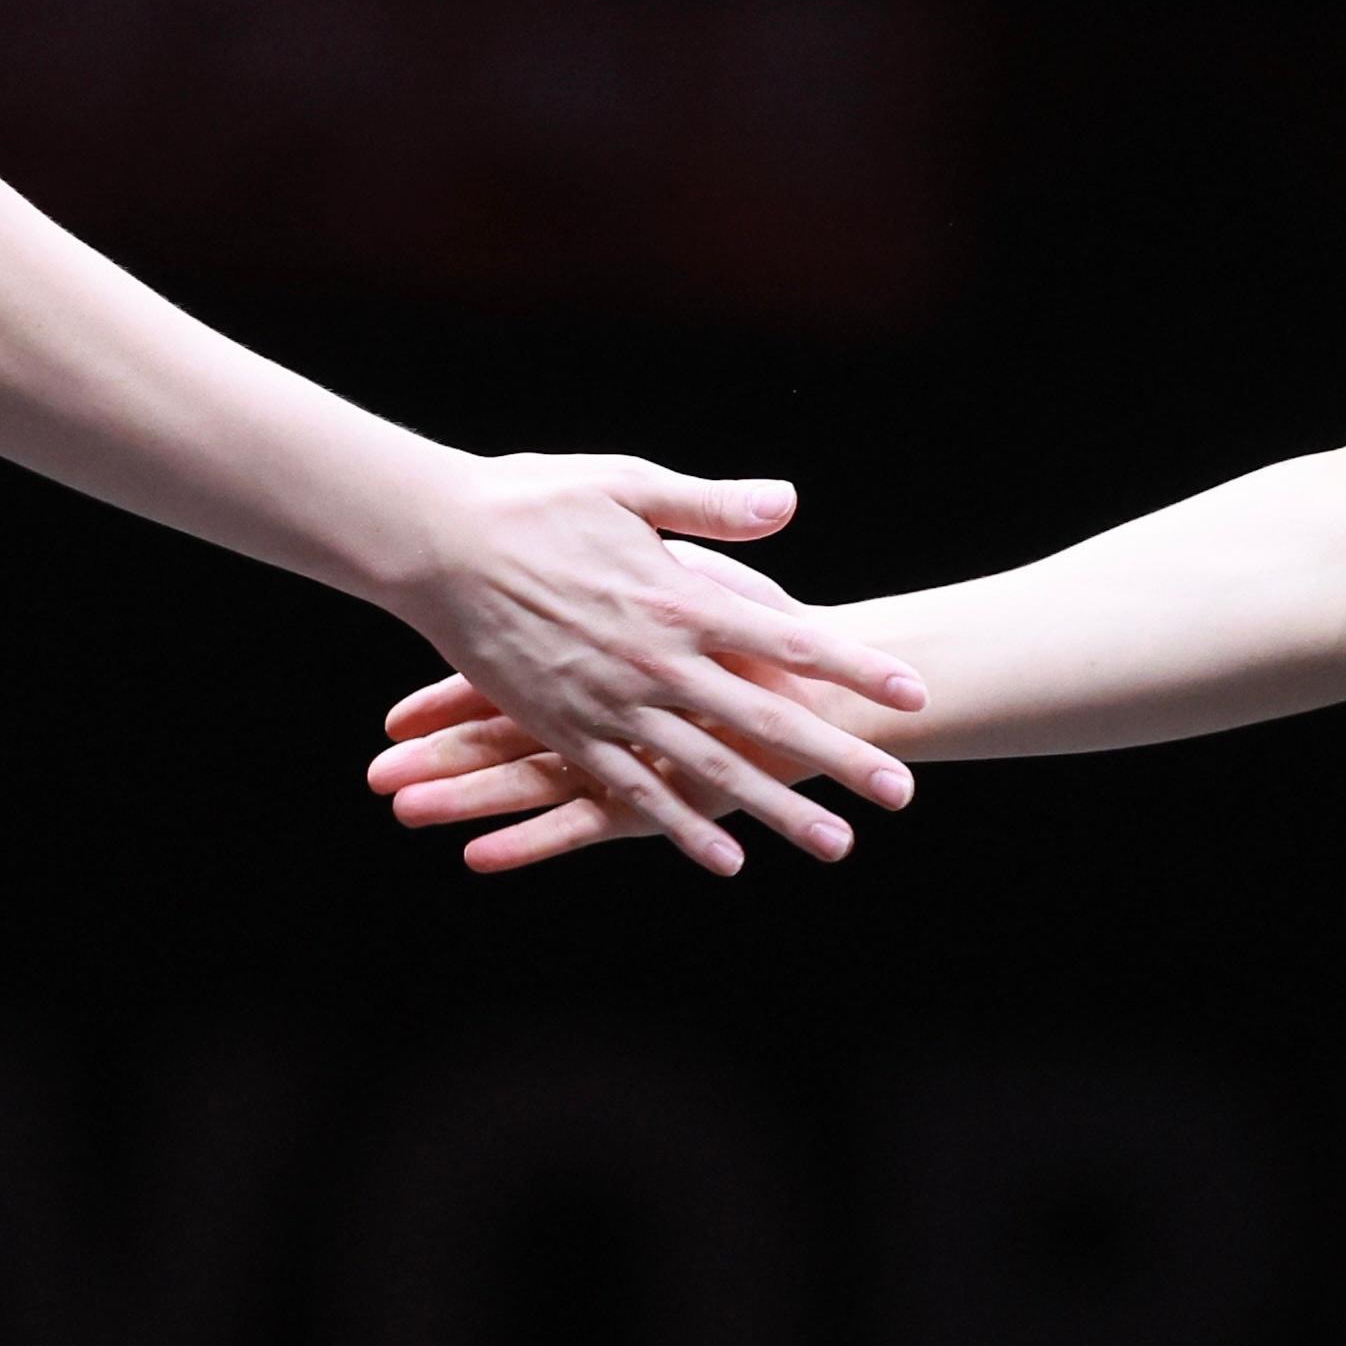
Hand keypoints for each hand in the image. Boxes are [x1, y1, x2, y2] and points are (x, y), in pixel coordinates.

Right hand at [375, 536, 904, 872]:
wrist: (435, 542)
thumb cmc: (531, 501)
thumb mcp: (627, 484)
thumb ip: (711, 507)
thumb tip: (790, 503)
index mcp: (677, 596)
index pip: (786, 639)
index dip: (852, 667)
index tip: (910, 693)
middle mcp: (654, 660)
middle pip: (763, 719)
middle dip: (836, 757)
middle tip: (900, 793)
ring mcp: (610, 703)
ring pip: (708, 770)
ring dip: (775, 809)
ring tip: (834, 844)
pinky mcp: (564, 730)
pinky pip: (632, 791)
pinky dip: (679, 826)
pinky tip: (726, 860)